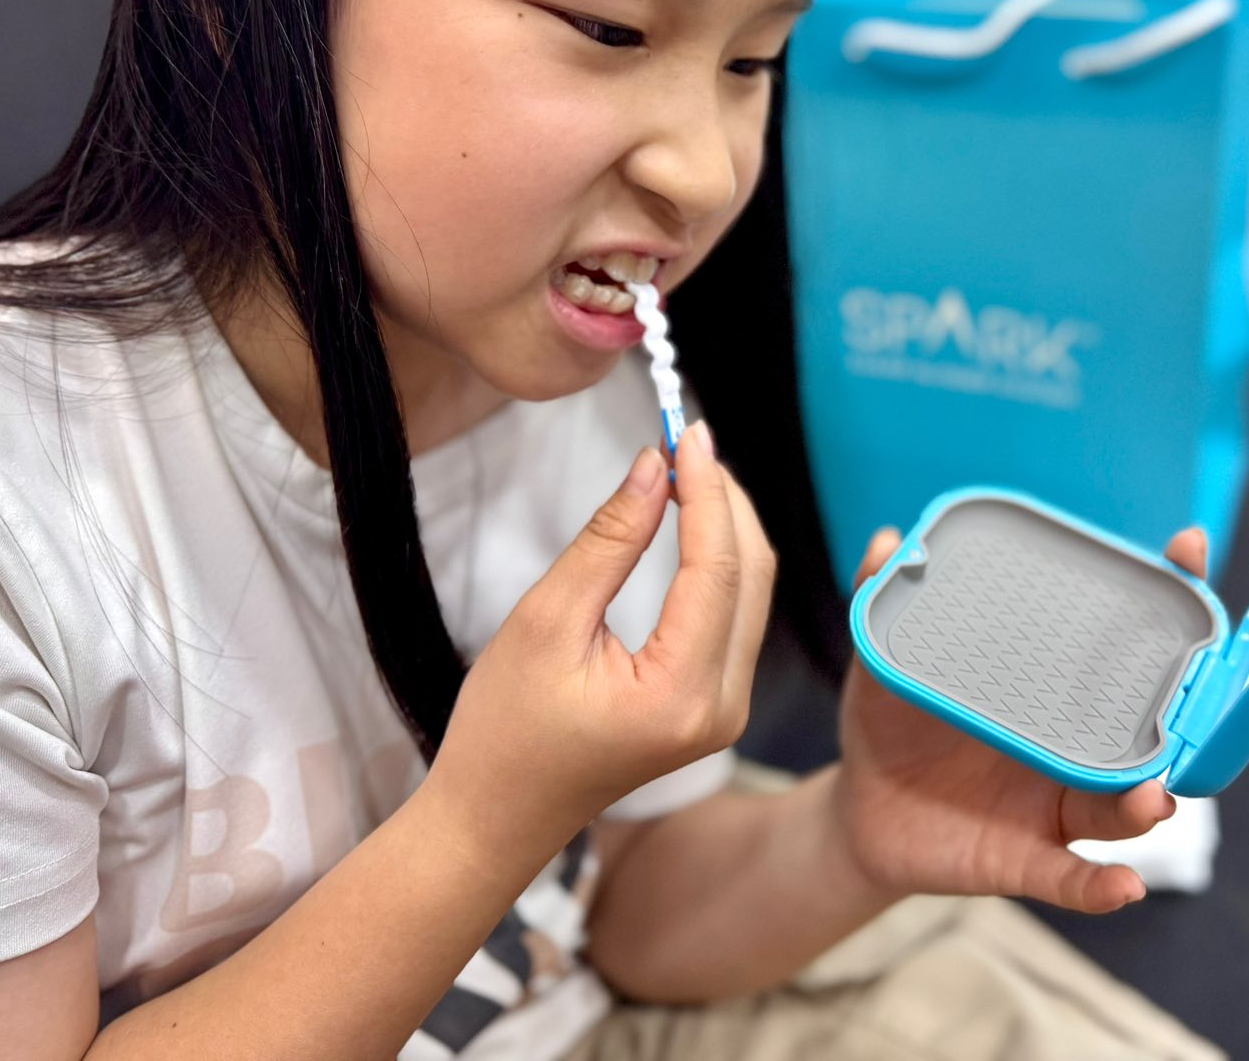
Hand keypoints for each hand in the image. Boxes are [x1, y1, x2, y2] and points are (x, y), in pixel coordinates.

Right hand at [425, 418, 776, 840]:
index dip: (705, 490)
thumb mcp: (547, 621)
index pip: (716, 567)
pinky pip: (735, 615)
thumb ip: (609, 541)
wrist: (497, 817)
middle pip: (751, 575)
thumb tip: (653, 468)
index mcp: (681, 695)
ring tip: (685, 467)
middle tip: (687, 438)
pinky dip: (719, 561)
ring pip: (751, 592)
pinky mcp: (715, 707)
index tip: (688, 431)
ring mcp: (726, 712)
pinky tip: (692, 519)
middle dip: (724, 498)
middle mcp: (722, 708)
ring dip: (726, 524)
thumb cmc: (504, 729)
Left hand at [830, 524, 1208, 913]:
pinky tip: (1123, 887)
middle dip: (1181, 707)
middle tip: (1196, 686)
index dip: (1165, 596)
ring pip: (1117, 806)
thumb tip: (889, 541)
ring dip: (1144, 805)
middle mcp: (1072, 743)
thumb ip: (885, 600)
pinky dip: (1101, 888)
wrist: (860, 813)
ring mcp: (1055, 803)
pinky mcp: (1027, 859)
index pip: (1121, 639)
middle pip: (1145, 724)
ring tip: (1155, 798)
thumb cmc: (892, 727)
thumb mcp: (884, 664)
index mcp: (1052, 686)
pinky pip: (1073, 879)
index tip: (1189, 549)